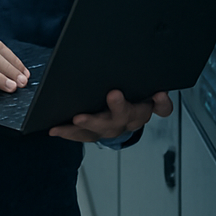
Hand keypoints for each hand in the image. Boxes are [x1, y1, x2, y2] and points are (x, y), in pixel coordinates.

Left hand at [48, 89, 173, 142]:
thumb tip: (153, 80)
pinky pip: (81, 135)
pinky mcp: (93, 133)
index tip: (159, 93)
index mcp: (144, 108)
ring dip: (91, 123)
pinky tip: (55, 129)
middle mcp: (129, 121)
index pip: (160, 108)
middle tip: (114, 95)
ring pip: (103, 129)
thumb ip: (145, 82)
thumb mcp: (139, 87)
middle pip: (128, 116)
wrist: (119, 118)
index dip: (161, 102)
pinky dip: (68, 132)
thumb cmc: (129, 97)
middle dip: (120, 106)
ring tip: (79, 118)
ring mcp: (110, 128)